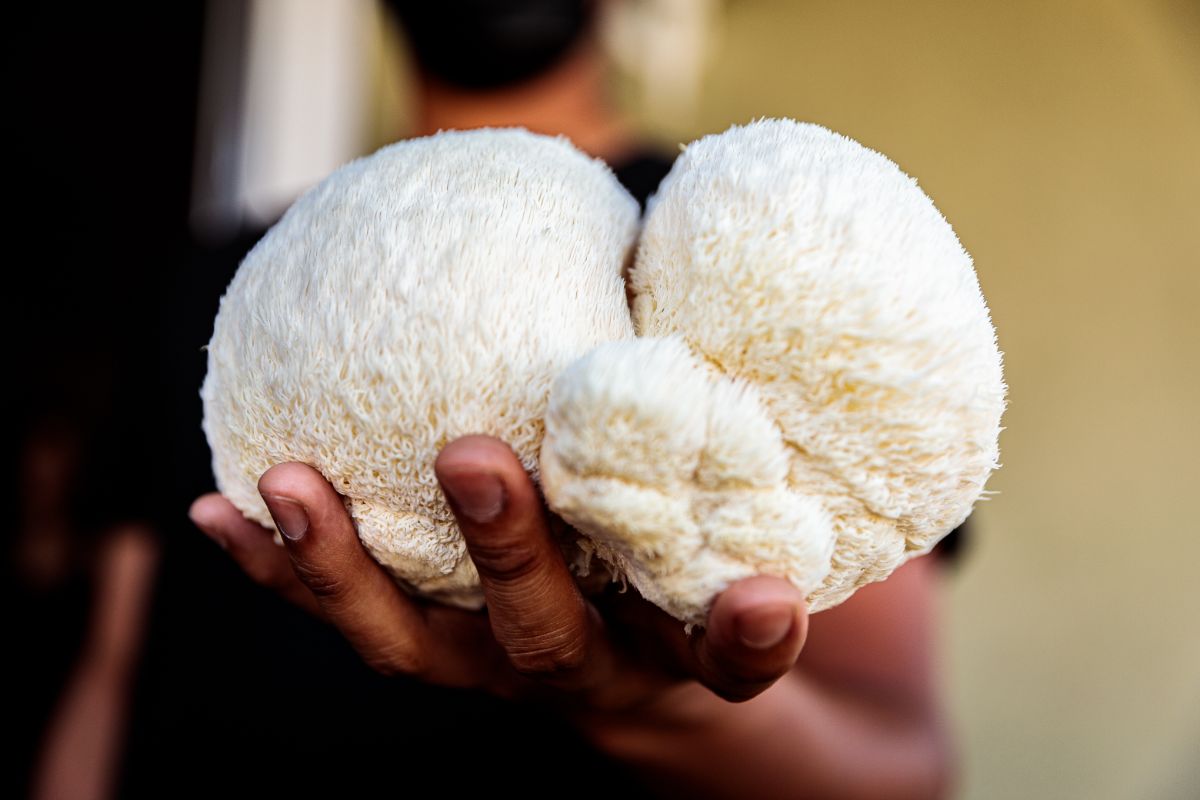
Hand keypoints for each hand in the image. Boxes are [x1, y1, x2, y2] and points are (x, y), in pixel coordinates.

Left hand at [189, 435, 807, 709]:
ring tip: (286, 484)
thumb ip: (709, 416)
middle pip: (545, 636)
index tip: (761, 596)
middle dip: (506, 551)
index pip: (729, 653)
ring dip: (343, 569)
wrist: (632, 669)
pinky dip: (280, 566)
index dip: (747, 634)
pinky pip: (345, 614)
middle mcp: (585, 667)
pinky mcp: (429, 649)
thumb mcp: (719, 504)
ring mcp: (492, 670)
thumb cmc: (677, 552)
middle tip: (472, 456)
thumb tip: (666, 250)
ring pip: (412, 645)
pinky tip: (218, 508)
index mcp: (678, 642)